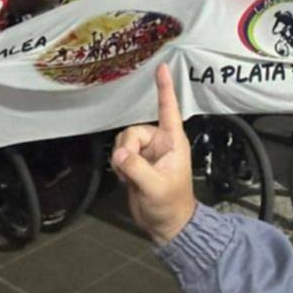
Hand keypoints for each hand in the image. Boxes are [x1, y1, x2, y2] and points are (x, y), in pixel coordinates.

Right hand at [111, 64, 196, 245]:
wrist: (165, 224)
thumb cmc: (171, 205)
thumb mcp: (155, 187)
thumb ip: (137, 168)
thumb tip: (120, 153)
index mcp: (173, 142)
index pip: (169, 110)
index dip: (164, 88)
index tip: (161, 68)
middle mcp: (160, 143)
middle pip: (133, 130)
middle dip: (127, 148)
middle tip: (132, 170)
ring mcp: (147, 153)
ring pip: (123, 141)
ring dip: (122, 158)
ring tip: (133, 177)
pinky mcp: (135, 163)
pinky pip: (119, 154)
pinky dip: (119, 166)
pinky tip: (128, 178)